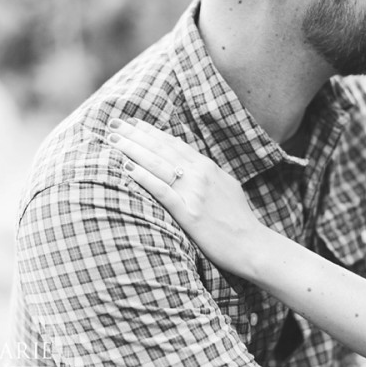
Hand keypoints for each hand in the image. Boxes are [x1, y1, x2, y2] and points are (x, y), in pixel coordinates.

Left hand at [106, 117, 266, 275]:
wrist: (251, 244)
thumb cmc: (238, 219)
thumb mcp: (225, 186)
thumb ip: (206, 172)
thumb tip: (189, 160)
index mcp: (207, 166)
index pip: (173, 142)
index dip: (151, 131)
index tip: (132, 122)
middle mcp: (200, 174)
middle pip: (162, 148)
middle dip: (135, 134)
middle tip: (114, 122)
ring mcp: (194, 192)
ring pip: (158, 164)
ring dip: (133, 149)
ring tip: (113, 139)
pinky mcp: (189, 213)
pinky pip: (162, 191)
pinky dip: (144, 178)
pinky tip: (127, 168)